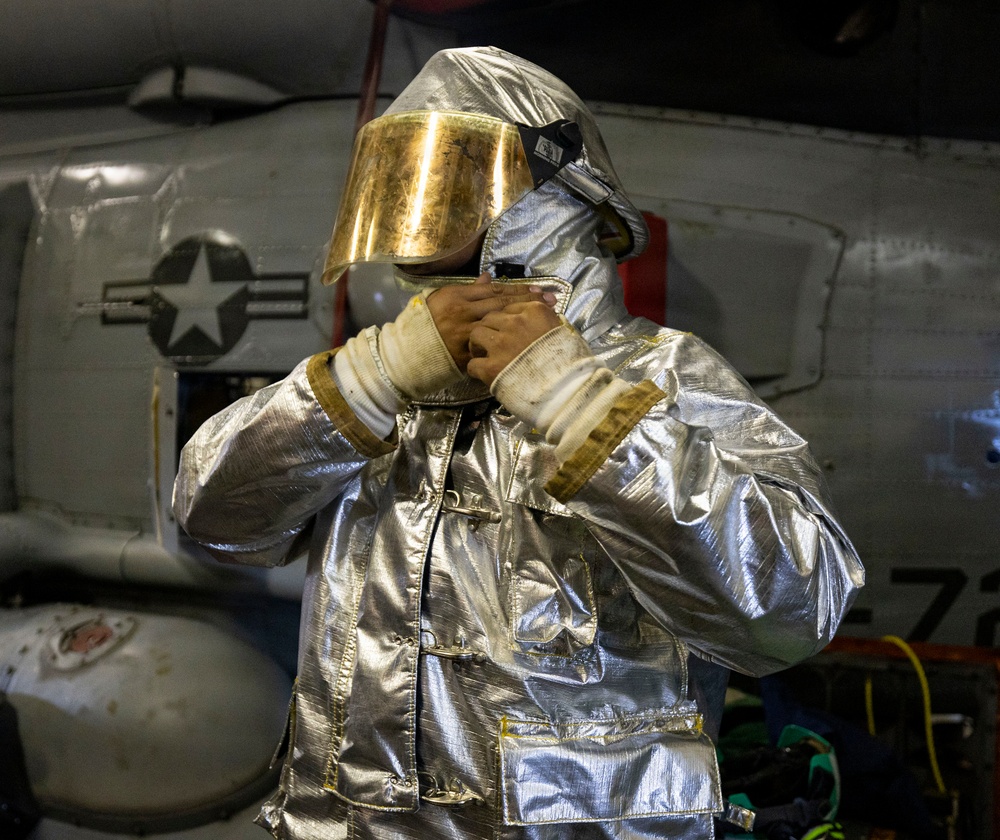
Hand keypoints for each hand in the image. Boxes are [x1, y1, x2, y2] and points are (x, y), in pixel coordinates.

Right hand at [426, 272, 555, 370]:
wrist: (410, 348)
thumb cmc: (428, 321)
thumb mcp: (445, 298)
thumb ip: (469, 290)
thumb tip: (489, 277)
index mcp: (458, 296)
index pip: (495, 291)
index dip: (519, 290)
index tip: (539, 290)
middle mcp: (463, 313)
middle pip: (502, 305)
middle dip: (528, 302)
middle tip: (551, 300)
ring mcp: (465, 334)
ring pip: (499, 324)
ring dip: (523, 320)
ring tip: (544, 318)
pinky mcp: (465, 353)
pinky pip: (490, 348)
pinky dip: (508, 344)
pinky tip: (525, 343)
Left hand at [467, 301, 562, 386]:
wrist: (567, 388)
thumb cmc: (571, 362)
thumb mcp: (563, 331)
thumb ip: (548, 321)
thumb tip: (543, 315)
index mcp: (534, 312)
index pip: (509, 306)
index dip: (506, 318)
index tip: (507, 327)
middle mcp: (515, 323)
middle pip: (489, 317)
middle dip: (489, 328)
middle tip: (491, 340)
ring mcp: (501, 345)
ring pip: (476, 334)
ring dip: (477, 344)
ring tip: (481, 353)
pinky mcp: (491, 367)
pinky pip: (473, 363)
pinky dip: (475, 369)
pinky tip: (481, 373)